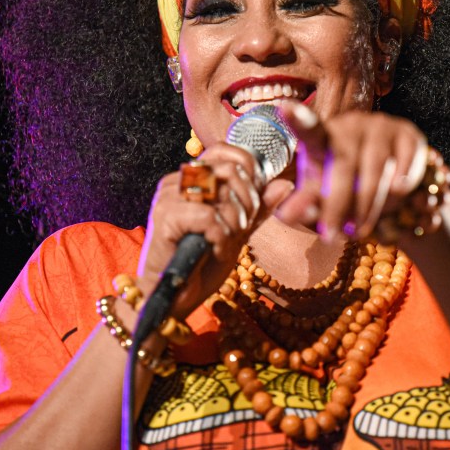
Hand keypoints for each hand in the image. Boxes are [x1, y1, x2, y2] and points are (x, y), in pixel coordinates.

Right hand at [139, 143, 293, 317]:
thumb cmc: (200, 264)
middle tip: (241, 227)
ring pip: (223, 191)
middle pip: (230, 169)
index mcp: (192, 179)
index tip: (251, 205)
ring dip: (235, 220)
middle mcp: (178, 181)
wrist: (172, 297)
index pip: (226, 152)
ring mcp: (168, 196)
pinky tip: (214, 249)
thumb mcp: (237, 232)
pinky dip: (221, 236)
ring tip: (227, 241)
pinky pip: (210, 216)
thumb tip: (284, 183)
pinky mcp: (165, 216)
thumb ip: (257, 208)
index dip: (250, 173)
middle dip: (248, 201)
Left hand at [274, 102, 431, 241]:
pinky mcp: (409, 135)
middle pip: (343, 164)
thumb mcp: (322, 198)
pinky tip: (394, 201)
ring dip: (368, 205)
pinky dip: (399, 189)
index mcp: (323, 136)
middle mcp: (351, 125)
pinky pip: (405, 167)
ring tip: (359, 230)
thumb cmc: (346, 187)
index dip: (299, 119)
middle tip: (332, 236)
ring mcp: (382, 127)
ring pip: (376, 168)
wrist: (394, 184)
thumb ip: (304, 205)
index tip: (285, 109)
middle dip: (337, 205)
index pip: (309, 128)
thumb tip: (285, 214)